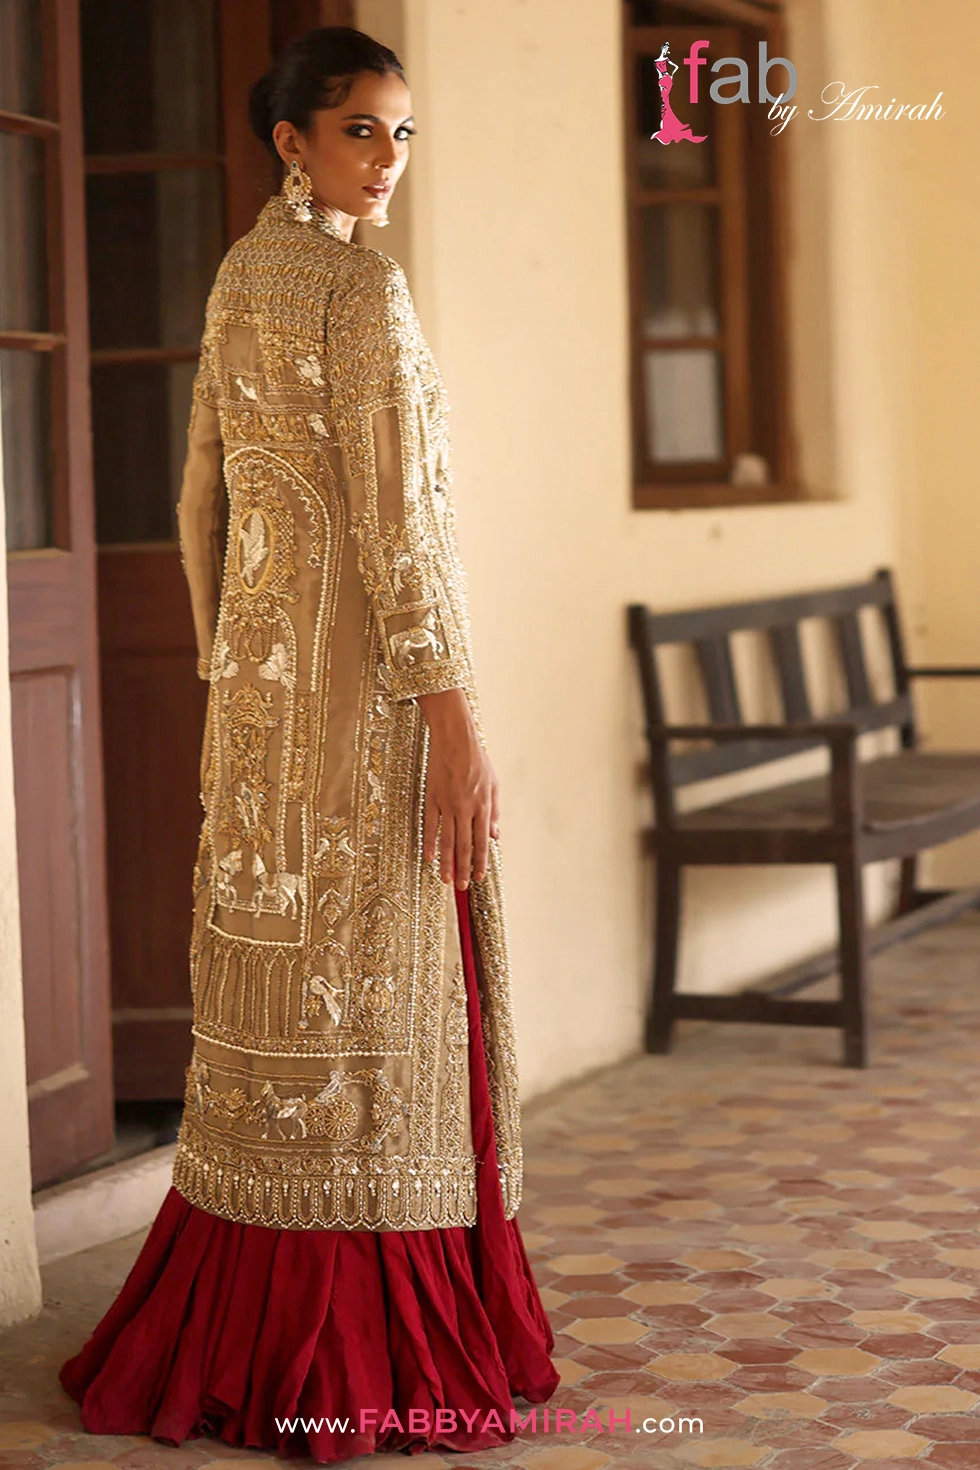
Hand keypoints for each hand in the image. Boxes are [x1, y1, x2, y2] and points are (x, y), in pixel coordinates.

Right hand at [415, 687, 499, 887]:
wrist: (456, 738)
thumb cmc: (477, 759)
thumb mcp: (494, 784)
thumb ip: (495, 811)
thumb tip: (496, 834)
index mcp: (483, 805)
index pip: (482, 841)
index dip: (481, 861)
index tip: (480, 877)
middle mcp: (466, 808)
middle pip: (464, 845)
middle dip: (464, 868)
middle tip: (462, 887)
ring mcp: (447, 804)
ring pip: (446, 839)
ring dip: (447, 862)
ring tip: (446, 879)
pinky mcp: (432, 797)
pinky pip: (430, 825)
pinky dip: (429, 842)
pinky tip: (429, 856)